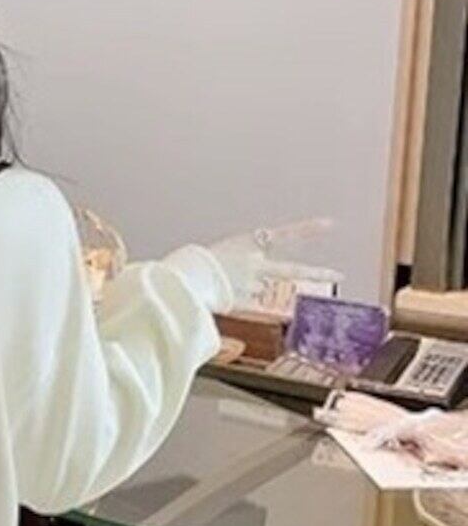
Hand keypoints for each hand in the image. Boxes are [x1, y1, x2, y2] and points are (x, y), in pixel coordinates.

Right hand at [207, 217, 334, 307]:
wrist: (185, 276)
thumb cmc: (195, 262)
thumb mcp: (219, 253)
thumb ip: (237, 263)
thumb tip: (250, 280)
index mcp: (248, 244)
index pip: (284, 235)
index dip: (308, 230)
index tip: (330, 225)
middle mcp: (256, 265)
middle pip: (292, 270)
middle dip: (317, 273)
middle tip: (340, 275)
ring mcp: (252, 284)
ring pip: (261, 289)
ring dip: (249, 288)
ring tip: (237, 285)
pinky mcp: (242, 301)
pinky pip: (242, 301)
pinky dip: (233, 299)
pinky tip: (220, 296)